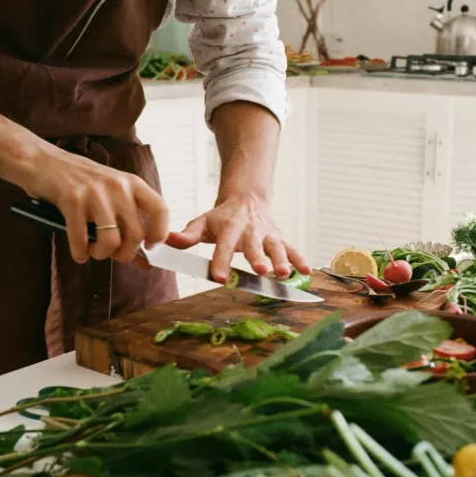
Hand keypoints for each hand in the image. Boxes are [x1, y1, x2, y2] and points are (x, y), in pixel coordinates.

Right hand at [22, 145, 168, 263]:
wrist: (42, 161)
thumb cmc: (79, 181)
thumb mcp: (110, 193)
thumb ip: (127, 221)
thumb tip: (146, 262)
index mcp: (132, 183)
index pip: (161, 210)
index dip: (159, 234)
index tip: (148, 247)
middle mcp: (118, 186)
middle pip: (136, 234)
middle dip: (125, 254)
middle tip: (113, 254)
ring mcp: (95, 192)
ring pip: (111, 240)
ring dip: (102, 254)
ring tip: (94, 251)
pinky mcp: (72, 199)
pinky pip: (81, 239)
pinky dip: (80, 253)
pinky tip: (78, 253)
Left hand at [166, 193, 310, 282]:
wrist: (247, 198)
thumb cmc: (221, 216)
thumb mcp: (202, 222)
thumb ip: (188, 235)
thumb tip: (168, 241)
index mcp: (229, 227)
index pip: (224, 246)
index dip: (221, 262)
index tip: (219, 278)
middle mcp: (251, 230)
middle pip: (255, 246)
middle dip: (258, 258)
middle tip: (261, 270)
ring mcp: (268, 234)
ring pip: (277, 247)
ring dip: (282, 260)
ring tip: (284, 273)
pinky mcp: (280, 238)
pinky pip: (292, 249)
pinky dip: (300, 260)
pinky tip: (307, 273)